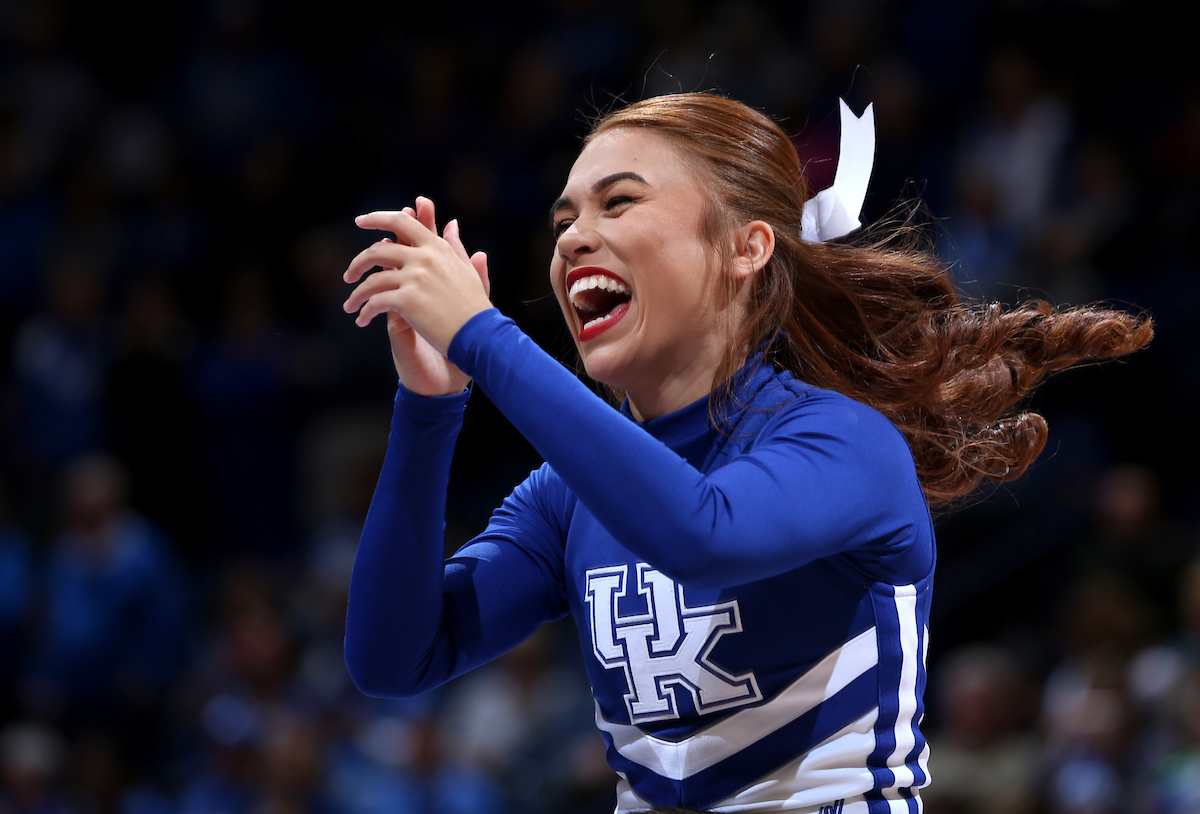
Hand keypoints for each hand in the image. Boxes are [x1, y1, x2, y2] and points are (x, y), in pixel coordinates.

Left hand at [343, 197, 490, 395]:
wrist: (480, 335)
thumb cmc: (475, 307)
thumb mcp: (467, 270)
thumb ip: (455, 246)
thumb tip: (450, 224)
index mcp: (437, 248)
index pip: (402, 223)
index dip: (377, 218)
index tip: (361, 221)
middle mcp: (424, 258)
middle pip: (379, 250)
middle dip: (358, 262)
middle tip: (349, 275)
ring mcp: (415, 278)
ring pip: (372, 279)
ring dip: (357, 293)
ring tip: (350, 305)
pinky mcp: (408, 301)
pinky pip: (376, 302)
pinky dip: (365, 312)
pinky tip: (362, 321)